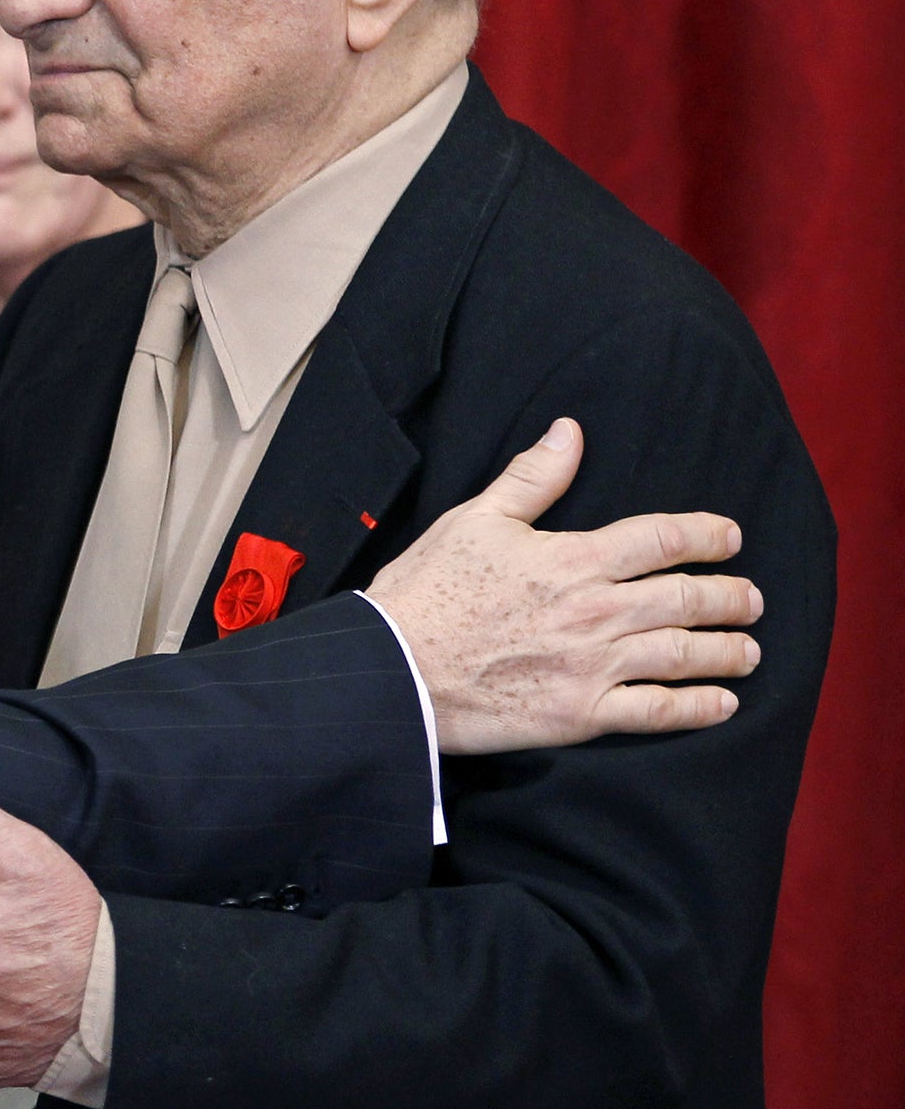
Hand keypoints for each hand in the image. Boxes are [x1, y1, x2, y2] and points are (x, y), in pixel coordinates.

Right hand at [367, 417, 761, 753]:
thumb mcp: (474, 520)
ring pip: (685, 654)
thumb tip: (569, 432)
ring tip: (748, 650)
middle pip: (688, 598)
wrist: (394, 668)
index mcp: (572, 558)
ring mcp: (593, 666)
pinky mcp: (581, 713)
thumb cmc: (427, 590)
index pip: (661, 538)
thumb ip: (531, 478)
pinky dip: (700, 707)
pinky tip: (722, 703)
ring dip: (728, 650)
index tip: (730, 537)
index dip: (706, 534)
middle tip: (751, 599)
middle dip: (731, 597)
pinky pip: (659, 712)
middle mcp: (595, 611)